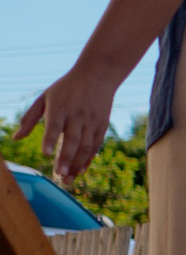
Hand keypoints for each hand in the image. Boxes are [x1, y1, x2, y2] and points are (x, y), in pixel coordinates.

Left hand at [21, 63, 119, 182]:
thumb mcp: (45, 97)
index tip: (45, 154)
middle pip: (72, 140)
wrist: (98, 75)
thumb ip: (30, 118)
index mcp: (60, 107)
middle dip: (66, 159)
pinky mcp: (101, 125)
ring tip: (68, 179)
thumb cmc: (66, 88)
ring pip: (85, 146)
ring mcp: (91, 121)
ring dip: (77, 164)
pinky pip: (95, 145)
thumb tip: (16, 138)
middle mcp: (77, 116)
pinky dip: (88, 159)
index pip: (55, 126)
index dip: (50, 140)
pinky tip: (81, 170)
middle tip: (59, 175)